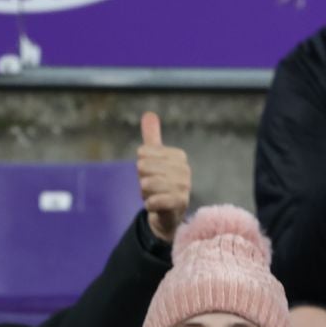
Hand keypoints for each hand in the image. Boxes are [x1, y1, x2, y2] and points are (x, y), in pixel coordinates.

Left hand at [137, 112, 191, 241]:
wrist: (168, 213)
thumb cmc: (160, 182)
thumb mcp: (155, 158)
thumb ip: (152, 136)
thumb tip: (149, 113)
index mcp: (178, 156)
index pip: (142, 153)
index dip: (141, 165)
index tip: (152, 173)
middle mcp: (184, 170)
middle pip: (143, 167)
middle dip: (142, 179)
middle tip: (152, 187)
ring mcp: (183, 187)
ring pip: (147, 184)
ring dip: (145, 193)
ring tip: (154, 196)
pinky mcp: (179, 203)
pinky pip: (153, 200)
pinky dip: (149, 204)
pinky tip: (155, 205)